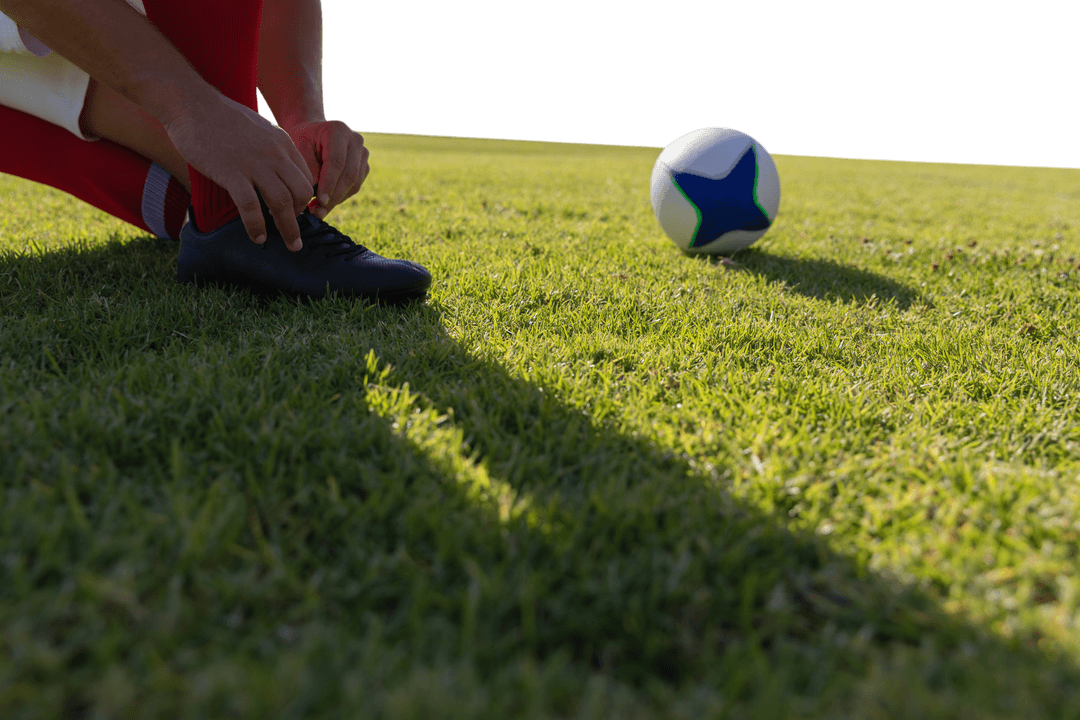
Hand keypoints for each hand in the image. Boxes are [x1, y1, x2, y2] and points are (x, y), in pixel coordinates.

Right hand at [162, 92, 313, 250]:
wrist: (191, 102)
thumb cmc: (220, 117)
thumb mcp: (257, 129)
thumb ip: (270, 149)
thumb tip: (273, 170)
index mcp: (282, 143)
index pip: (306, 177)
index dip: (304, 199)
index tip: (297, 213)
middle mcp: (274, 154)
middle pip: (300, 192)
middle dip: (301, 216)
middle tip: (295, 232)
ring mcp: (254, 163)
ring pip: (281, 202)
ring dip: (288, 228)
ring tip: (290, 244)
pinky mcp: (231, 172)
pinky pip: (250, 206)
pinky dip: (257, 225)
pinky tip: (258, 237)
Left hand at [286, 120, 369, 219]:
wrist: (313, 133)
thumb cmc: (303, 141)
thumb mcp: (299, 150)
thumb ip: (309, 170)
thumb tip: (316, 198)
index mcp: (338, 130)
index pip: (336, 162)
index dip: (329, 184)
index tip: (319, 201)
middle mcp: (355, 140)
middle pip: (349, 174)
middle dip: (334, 197)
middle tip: (318, 212)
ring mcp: (363, 152)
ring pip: (355, 183)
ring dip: (338, 200)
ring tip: (319, 211)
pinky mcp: (364, 165)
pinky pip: (356, 186)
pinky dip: (342, 197)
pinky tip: (327, 203)